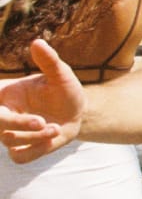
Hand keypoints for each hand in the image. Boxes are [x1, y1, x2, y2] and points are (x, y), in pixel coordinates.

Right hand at [0, 39, 84, 161]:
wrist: (76, 111)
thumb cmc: (63, 89)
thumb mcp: (60, 74)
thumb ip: (49, 61)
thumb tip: (37, 42)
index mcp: (5, 96)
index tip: (21, 110)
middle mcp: (5, 116)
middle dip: (18, 125)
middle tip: (41, 121)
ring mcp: (12, 134)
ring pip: (11, 141)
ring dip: (34, 138)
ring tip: (55, 127)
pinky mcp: (24, 149)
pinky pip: (19, 157)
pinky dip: (33, 152)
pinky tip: (50, 141)